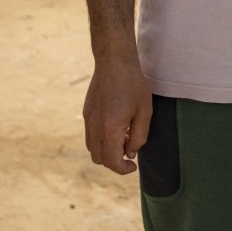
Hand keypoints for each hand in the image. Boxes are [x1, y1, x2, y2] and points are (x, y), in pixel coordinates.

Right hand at [82, 53, 151, 174]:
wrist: (114, 61)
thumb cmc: (133, 84)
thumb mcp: (144, 111)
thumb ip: (139, 136)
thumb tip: (130, 153)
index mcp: (109, 128)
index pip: (111, 161)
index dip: (123, 169)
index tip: (133, 165)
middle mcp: (94, 127)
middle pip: (99, 158)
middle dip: (114, 160)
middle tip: (129, 148)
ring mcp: (88, 119)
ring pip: (92, 148)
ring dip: (106, 149)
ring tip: (123, 135)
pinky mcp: (86, 112)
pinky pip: (90, 135)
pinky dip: (101, 138)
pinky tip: (116, 124)